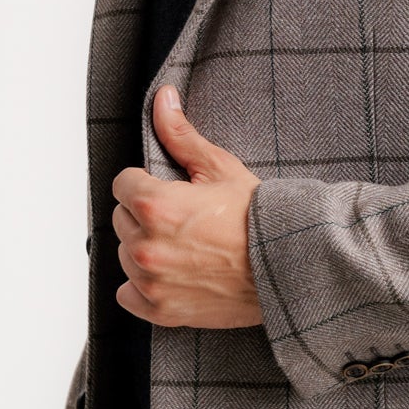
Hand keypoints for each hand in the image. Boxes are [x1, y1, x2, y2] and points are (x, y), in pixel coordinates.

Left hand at [111, 83, 263, 329]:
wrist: (287, 267)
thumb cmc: (258, 218)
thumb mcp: (220, 168)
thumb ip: (180, 135)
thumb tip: (162, 99)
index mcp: (155, 207)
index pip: (122, 184)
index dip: (145, 183)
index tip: (168, 190)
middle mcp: (146, 246)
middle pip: (121, 220)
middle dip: (145, 215)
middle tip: (183, 218)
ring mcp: (152, 282)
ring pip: (126, 255)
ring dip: (146, 247)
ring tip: (185, 245)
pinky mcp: (161, 310)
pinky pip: (128, 293)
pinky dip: (143, 284)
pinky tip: (172, 273)